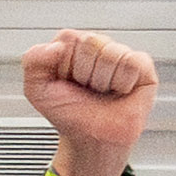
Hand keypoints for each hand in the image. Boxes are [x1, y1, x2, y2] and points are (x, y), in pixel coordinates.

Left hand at [19, 26, 156, 175]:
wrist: (90, 137)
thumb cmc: (68, 112)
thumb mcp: (36, 89)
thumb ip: (33, 61)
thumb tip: (55, 47)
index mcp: (72, 46)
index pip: (68, 38)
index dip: (63, 64)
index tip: (65, 81)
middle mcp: (98, 46)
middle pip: (91, 42)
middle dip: (83, 72)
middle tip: (85, 89)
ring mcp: (120, 54)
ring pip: (111, 54)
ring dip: (102, 80)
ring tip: (101, 91)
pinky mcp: (142, 67)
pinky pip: (132, 63)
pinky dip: (122, 83)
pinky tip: (119, 91)